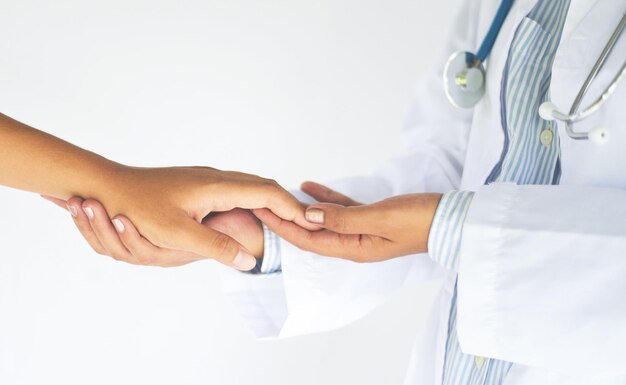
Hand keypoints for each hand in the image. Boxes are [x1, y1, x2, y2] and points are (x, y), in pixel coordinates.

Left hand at [43, 166, 309, 269]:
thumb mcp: (178, 233)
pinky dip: (253, 199)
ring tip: (285, 216)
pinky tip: (250, 210)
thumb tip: (247, 261)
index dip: (291, 208)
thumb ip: (215, 247)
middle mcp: (215, 178)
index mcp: (216, 186)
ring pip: (249, 185)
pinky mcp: (197, 185)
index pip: (267, 192)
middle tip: (304, 221)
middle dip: (286, 203)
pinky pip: (236, 189)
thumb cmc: (137, 206)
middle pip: (263, 186)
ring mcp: (206, 179)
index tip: (310, 223)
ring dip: (270, 200)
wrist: (107, 185)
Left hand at [253, 182, 441, 261]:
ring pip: (323, 219)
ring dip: (301, 209)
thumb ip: (342, 219)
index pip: (308, 239)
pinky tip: (309, 187)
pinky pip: (341, 209)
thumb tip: (308, 215)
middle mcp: (353, 243)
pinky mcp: (372, 217)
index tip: (261, 212)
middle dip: (285, 219)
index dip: (283, 226)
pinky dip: (324, 199)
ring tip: (278, 195)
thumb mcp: (379, 219)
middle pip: (311, 231)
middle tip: (260, 204)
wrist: (451, 219)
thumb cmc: (418, 221)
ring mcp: (362, 231)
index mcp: (353, 248)